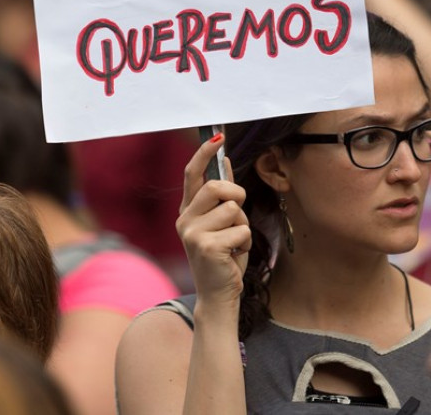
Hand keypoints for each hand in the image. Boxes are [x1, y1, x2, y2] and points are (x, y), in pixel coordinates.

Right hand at [177, 135, 250, 305]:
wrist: (218, 295)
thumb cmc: (223, 257)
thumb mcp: (221, 223)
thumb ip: (221, 195)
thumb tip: (225, 162)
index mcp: (187, 211)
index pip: (192, 174)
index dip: (204, 153)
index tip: (218, 136)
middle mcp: (184, 220)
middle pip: (217, 187)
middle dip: (236, 195)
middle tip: (237, 214)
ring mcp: (192, 234)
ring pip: (233, 209)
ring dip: (243, 225)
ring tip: (234, 243)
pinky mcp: (207, 247)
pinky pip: (241, 230)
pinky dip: (245, 242)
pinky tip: (234, 256)